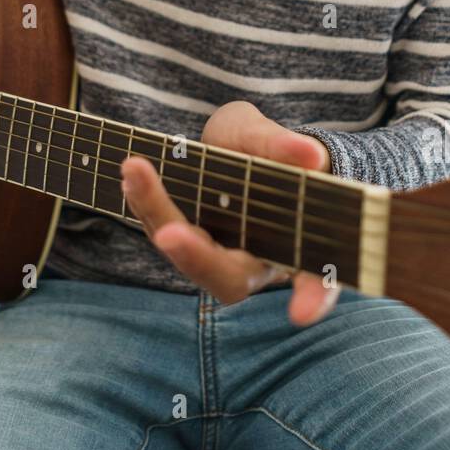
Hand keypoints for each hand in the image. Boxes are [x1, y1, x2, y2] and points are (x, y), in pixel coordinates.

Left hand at [120, 100, 340, 326]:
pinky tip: (133, 172)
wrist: (242, 148)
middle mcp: (257, 263)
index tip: (303, 312)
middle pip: (230, 278)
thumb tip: (307, 154)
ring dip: (158, 214)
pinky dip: (147, 203)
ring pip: (189, 254)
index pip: (317, 280)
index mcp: (299, 244)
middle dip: (197, 257)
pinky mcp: (187, 241)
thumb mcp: (272, 136)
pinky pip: (165, 231)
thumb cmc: (272, 149)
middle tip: (170, 234)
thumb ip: (281, 145)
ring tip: (135, 167)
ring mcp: (219, 256)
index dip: (314, 297)